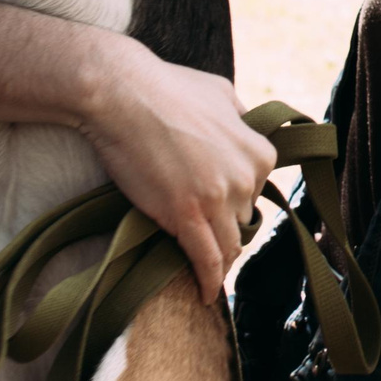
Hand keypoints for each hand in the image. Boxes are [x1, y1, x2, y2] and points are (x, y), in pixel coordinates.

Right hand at [76, 44, 278, 299]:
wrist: (121, 93)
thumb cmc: (164, 87)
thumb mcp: (221, 92)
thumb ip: (240, 117)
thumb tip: (245, 128)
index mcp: (258, 151)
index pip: (256, 192)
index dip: (235, 202)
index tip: (219, 210)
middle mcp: (245, 177)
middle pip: (242, 220)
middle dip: (225, 228)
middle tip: (206, 236)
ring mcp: (217, 199)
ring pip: (228, 245)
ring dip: (220, 261)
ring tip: (208, 272)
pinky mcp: (186, 216)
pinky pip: (207, 260)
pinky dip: (209, 281)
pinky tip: (206, 293)